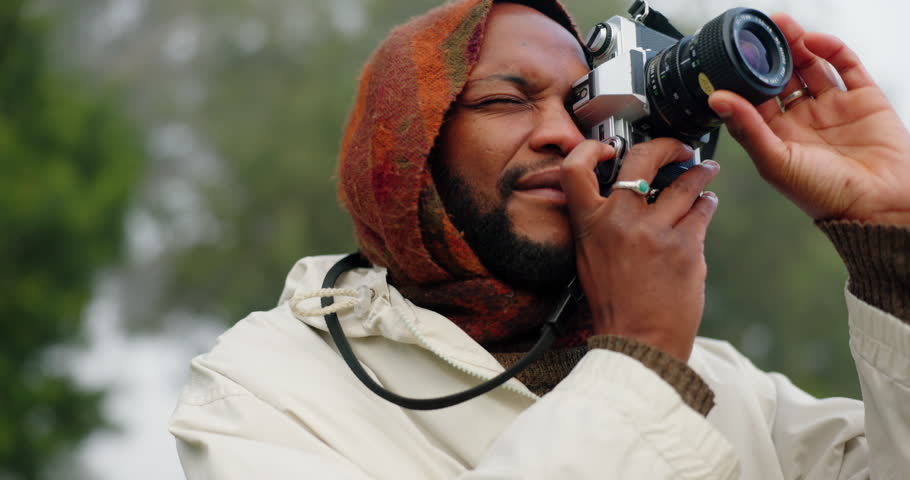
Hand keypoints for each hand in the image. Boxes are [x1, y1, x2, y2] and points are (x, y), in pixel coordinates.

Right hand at [560, 138, 719, 360]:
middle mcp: (619, 221)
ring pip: (685, 183)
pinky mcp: (686, 246)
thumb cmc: (614, 303)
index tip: (608, 147)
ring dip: (700, 174)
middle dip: (667, 147)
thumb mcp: (589, 259)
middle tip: (679, 150)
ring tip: (706, 172)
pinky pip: (702, 211)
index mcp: (589, 224)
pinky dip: (707, 204)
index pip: (575, 169)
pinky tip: (707, 204)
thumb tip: (622, 193)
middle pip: (642, 159)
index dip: (590, 148)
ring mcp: (654, 231)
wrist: (638, 342)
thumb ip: (599, 223)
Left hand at [708, 13, 909, 224]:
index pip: (754, 99)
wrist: (879, 205)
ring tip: (782, 25)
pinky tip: (813, 40)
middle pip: (781, 78)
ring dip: (797, 45)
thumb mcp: (775, 161)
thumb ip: (747, 127)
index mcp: (778, 137)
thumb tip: (716, 98)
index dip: (743, 78)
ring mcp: (833, 108)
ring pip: (811, 67)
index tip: (730, 56)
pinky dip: (831, 49)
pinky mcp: (864, 99)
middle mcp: (803, 120)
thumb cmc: (824, 194)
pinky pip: (846, 65)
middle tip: (757, 33)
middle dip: (769, 55)